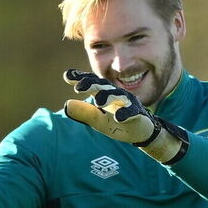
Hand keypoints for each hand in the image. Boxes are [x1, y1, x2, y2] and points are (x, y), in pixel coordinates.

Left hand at [62, 69, 188, 163]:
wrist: (141, 131)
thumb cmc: (117, 122)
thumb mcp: (97, 120)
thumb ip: (84, 112)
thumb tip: (66, 105)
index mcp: (105, 94)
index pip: (92, 83)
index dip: (81, 78)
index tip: (68, 76)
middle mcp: (116, 95)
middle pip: (103, 86)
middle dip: (92, 84)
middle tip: (78, 87)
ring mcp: (127, 103)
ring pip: (118, 96)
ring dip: (108, 97)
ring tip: (98, 102)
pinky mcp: (138, 114)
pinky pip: (132, 112)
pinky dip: (126, 113)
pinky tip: (119, 117)